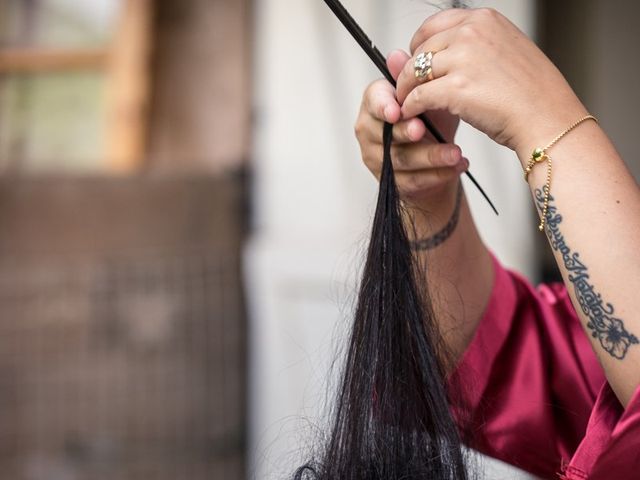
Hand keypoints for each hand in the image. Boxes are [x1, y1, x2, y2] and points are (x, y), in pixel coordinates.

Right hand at [355, 50, 467, 205]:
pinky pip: (413, 181)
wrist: (437, 163)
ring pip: (401, 159)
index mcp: (375, 105)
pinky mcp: (393, 184)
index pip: (373, 100)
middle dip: (405, 132)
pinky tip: (458, 166)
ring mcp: (379, 159)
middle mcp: (371, 132)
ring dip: (430, 156)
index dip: (383, 106)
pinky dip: (439, 174)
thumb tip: (397, 55)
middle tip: (424, 129)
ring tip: (456, 153)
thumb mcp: (431, 97)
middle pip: (385, 133)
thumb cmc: (433, 124)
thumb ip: (417, 80)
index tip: (396, 110)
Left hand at [396, 8, 586, 158]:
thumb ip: (473, 46)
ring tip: (405, 103)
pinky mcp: (455, 88)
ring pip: (414, 72)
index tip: (416, 61)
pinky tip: (411, 115)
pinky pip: (418, 96)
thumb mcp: (505, 51)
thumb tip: (439, 50)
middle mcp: (472, 32)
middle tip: (407, 88)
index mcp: (485, 19)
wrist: (547, 117)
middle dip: (409, 71)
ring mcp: (463, 59)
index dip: (420, 46)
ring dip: (405, 90)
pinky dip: (410, 107)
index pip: (434, 25)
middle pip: (421, 49)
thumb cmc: (532, 92)